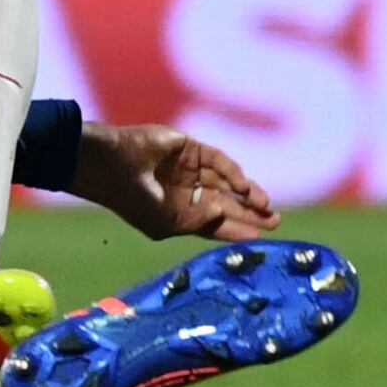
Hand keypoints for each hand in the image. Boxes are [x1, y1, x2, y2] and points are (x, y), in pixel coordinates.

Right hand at [70, 123, 279, 242]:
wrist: (112, 165)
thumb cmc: (134, 201)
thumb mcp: (167, 223)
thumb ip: (198, 222)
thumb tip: (222, 214)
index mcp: (177, 213)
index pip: (214, 224)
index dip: (236, 230)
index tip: (259, 238)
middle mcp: (185, 191)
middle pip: (226, 203)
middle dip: (250, 213)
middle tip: (275, 221)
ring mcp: (188, 169)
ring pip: (227, 183)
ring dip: (248, 195)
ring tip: (267, 207)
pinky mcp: (190, 148)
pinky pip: (219, 161)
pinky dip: (234, 173)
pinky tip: (246, 188)